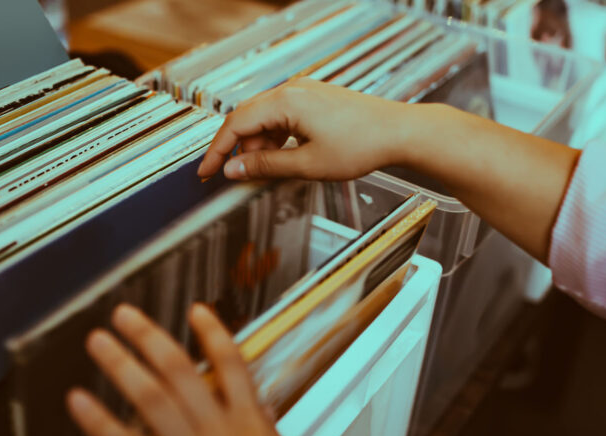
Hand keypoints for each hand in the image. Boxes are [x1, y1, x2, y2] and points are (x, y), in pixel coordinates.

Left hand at [67, 304, 328, 435]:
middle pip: (180, 371)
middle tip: (126, 316)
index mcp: (252, 426)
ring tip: (100, 342)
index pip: (232, 366)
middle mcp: (219, 432)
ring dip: (121, 365)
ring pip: (151, 398)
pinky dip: (101, 422)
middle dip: (150, 338)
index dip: (213, 334)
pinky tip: (80, 403)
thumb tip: (261, 416)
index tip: (197, 312)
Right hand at [196, 78, 415, 180]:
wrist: (399, 132)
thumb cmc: (361, 145)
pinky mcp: (315, 98)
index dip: (217, 150)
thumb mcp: (307, 164)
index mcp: (286, 101)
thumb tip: (234, 169)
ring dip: (260, 145)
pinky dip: (276, 137)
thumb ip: (265, 167)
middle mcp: (292, 89)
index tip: (206, 172)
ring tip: (267, 171)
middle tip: (231, 175)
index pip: (236, 124)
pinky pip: (282, 115)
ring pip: (265, 118)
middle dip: (238, 149)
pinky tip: (283, 157)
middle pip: (247, 118)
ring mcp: (304, 91)